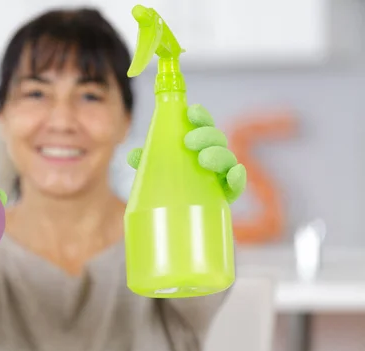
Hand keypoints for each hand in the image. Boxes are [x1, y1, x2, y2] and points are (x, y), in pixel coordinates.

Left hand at [127, 104, 245, 202]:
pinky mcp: (226, 196)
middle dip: (205, 135)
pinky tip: (235, 172)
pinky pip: (237, 185)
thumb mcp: (155, 170)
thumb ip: (147, 161)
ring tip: (203, 158)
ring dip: (218, 154)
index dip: (199, 117)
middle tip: (188, 141)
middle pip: (216, 139)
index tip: (191, 112)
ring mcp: (221, 176)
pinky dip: (238, 178)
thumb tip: (133, 155)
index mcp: (197, 146)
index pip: (202, 126)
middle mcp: (212, 157)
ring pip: (227, 159)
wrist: (177, 216)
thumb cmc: (168, 186)